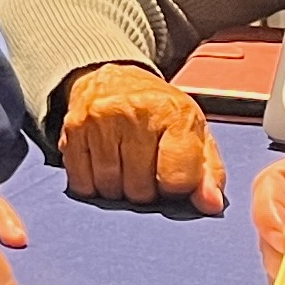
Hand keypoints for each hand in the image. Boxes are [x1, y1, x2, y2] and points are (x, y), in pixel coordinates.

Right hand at [58, 63, 225, 210]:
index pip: (177, 180)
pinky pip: (82, 183)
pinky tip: (102, 165)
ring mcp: (101, 119)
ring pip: (110, 188)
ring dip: (118, 188)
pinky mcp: (73, 129)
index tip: (173, 176)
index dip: (176, 188)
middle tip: (146, 167)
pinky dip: (93, 184)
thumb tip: (211, 205)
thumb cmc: (160, 114)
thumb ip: (209, 172)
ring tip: (125, 165)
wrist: (115, 79)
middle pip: (140, 190)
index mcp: (175, 113)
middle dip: (145, 190)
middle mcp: (136, 112)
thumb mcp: (195, 134)